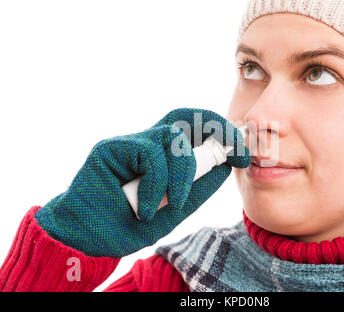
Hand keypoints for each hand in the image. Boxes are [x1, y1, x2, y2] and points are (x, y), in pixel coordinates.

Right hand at [35, 108, 249, 256]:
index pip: (196, 128)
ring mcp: (131, 142)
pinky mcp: (112, 148)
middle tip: (233, 151)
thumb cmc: (129, 223)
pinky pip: (149, 155)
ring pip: (172, 138)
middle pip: (186, 116)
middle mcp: (150, 143)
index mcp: (166, 154)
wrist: (89, 239)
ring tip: (172, 204)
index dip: (223, 134)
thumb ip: (197, 188)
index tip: (243, 153)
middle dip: (216, 128)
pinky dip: (156, 184)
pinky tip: (144, 208)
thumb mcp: (174, 208)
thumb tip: (225, 167)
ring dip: (182, 175)